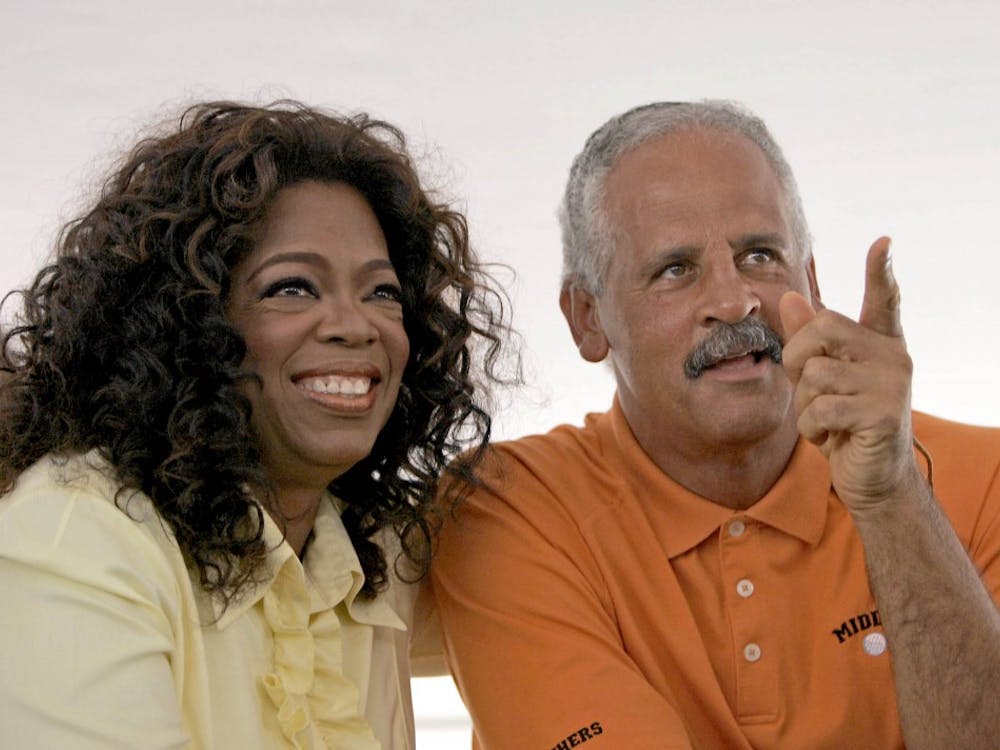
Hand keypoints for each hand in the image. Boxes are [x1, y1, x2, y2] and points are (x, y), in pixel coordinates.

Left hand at [779, 237, 919, 513]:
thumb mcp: (820, 379)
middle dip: (796, 359)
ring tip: (827, 419)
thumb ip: (807, 340)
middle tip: (808, 389)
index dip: (881, 270)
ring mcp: (892, 383)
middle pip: (822, 329)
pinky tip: (831, 436)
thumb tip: (790, 297)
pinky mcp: (883, 412)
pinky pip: (821, 408)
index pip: (884, 299)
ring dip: (805, 404)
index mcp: (878, 343)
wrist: (872, 477)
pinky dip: (812, 427)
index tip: (884, 241)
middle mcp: (892, 356)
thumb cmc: (844, 423)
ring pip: (815, 374)